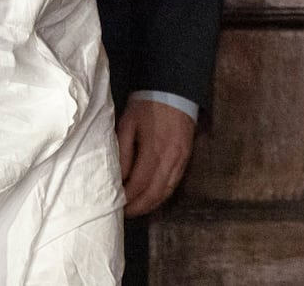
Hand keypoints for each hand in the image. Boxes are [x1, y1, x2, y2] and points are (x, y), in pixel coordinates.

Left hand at [116, 98, 196, 216]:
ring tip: (136, 210)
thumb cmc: (146, 105)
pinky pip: (175, 183)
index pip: (139, 184)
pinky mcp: (186, 158)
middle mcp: (170, 159)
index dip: (128, 198)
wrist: (174, 90)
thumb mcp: (127, 123)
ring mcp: (181, 160)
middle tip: (124, 213)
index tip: (116, 205)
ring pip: (166, 192)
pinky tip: (153, 198)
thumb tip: (118, 179)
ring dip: (151, 205)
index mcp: (153, 150)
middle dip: (139, 207)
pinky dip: (163, 195)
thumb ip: (123, 153)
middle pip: (155, 194)